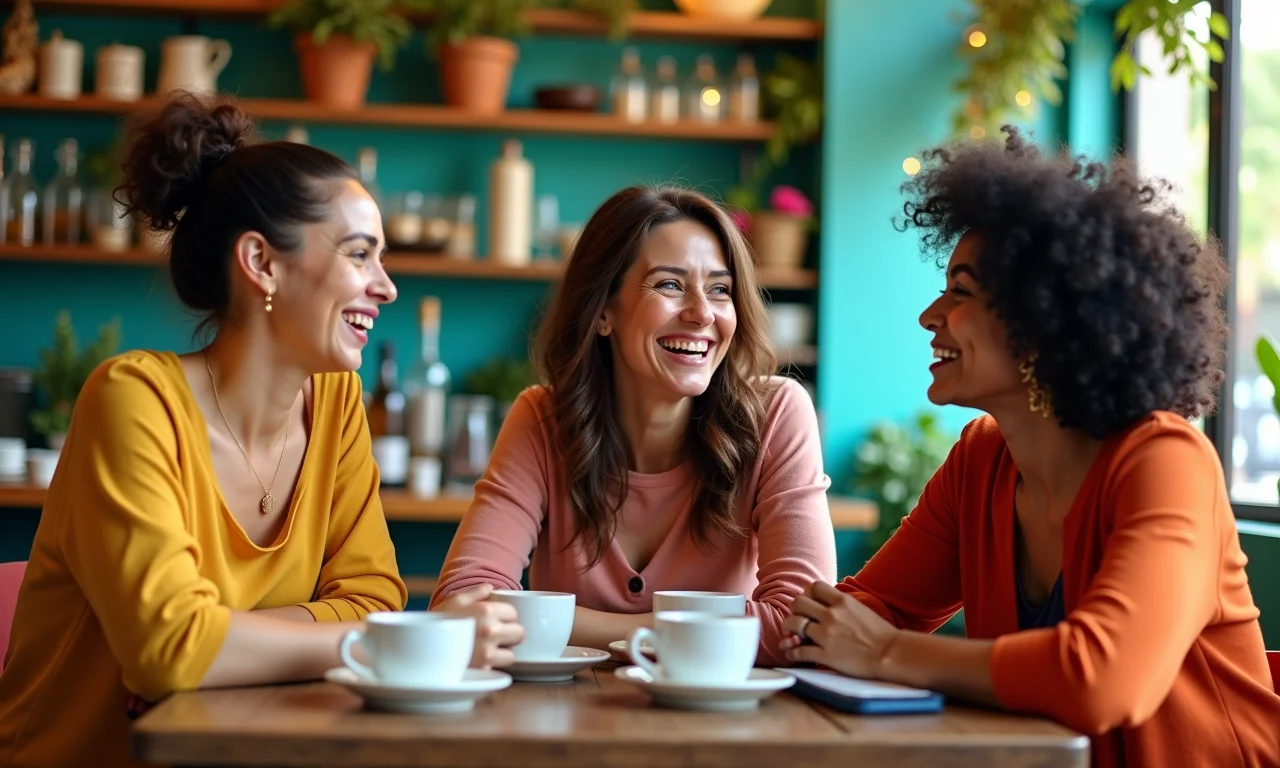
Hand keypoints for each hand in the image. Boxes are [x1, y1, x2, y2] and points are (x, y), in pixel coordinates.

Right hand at [433, 584, 524, 669]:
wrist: (420, 648)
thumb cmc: (437, 622)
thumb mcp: (455, 601)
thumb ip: (476, 592)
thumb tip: (490, 587)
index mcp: (486, 611)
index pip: (513, 613)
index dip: (506, 616)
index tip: (498, 620)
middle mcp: (490, 631)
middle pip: (520, 633)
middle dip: (511, 633)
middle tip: (499, 635)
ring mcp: (487, 652)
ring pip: (512, 654)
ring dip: (505, 652)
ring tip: (491, 648)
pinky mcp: (482, 670)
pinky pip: (499, 668)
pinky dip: (494, 665)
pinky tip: (482, 659)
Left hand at [780, 581, 899, 678]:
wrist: (890, 654)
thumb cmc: (880, 633)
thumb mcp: (859, 608)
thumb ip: (841, 604)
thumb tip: (825, 602)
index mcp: (842, 601)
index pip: (814, 586)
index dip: (808, 594)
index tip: (810, 602)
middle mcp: (832, 615)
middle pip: (798, 603)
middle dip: (796, 610)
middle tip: (800, 618)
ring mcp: (827, 635)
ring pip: (794, 624)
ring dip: (790, 629)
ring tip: (793, 634)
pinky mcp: (825, 655)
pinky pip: (798, 651)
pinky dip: (792, 652)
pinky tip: (793, 653)